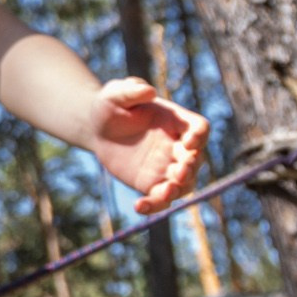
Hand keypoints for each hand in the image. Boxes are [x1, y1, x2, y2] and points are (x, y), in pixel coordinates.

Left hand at [89, 78, 208, 214]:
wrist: (97, 128)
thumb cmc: (110, 105)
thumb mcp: (115, 93)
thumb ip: (131, 90)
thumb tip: (148, 91)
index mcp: (176, 121)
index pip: (199, 128)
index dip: (199, 136)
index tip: (188, 142)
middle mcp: (177, 146)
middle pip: (196, 160)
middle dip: (191, 167)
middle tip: (179, 171)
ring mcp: (166, 167)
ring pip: (184, 184)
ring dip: (180, 189)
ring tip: (166, 192)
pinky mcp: (151, 183)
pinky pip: (160, 198)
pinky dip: (154, 205)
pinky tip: (139, 206)